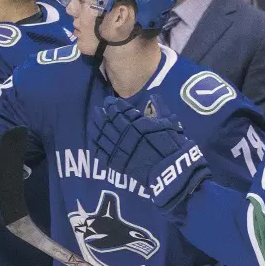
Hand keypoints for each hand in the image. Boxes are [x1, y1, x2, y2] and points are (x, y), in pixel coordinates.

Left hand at [88, 96, 210, 210]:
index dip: (113, 105)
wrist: (170, 169)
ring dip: (95, 127)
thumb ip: (160, 108)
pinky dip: (95, 145)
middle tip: (97, 110)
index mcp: (137, 122)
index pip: (120, 110)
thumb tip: (154, 96)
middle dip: (101, 114)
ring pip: (101, 134)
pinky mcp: (116, 162)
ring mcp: (119, 147)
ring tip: (92, 122)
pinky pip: (100, 152)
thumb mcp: (168, 123)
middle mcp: (125, 133)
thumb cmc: (172, 145)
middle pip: (107, 121)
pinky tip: (92, 140)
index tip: (108, 102)